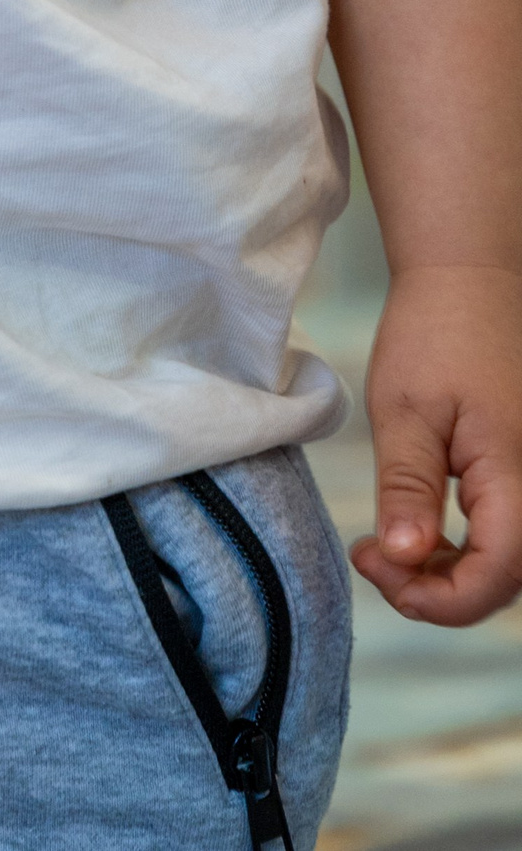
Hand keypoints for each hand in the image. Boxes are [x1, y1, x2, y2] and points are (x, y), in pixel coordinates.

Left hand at [352, 264, 521, 623]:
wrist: (467, 280)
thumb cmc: (434, 332)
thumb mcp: (404, 409)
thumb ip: (408, 488)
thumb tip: (403, 560)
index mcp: (517, 475)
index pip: (494, 579)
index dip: (435, 598)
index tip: (375, 565)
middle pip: (502, 580)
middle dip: (435, 590)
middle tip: (372, 556)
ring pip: (505, 563)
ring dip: (448, 573)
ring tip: (387, 545)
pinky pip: (505, 533)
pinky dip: (463, 548)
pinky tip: (418, 530)